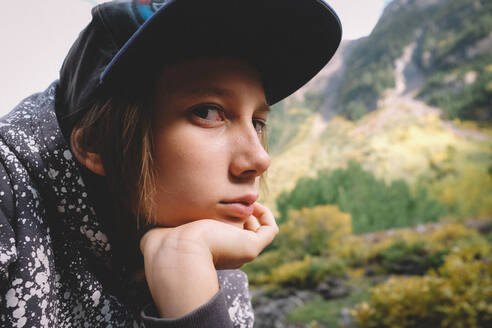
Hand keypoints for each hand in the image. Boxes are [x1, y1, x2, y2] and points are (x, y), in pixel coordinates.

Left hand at [139, 202, 277, 317]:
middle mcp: (227, 254)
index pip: (223, 235)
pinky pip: (269, 230)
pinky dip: (266, 214)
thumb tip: (148, 233)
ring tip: (244, 195)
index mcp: (208, 252)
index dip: (224, 216)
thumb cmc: (166, 243)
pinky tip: (253, 202)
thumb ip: (158, 231)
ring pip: (256, 231)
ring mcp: (241, 251)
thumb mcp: (160, 232)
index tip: (218, 199)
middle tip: (235, 193)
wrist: (178, 251)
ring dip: (253, 211)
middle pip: (241, 232)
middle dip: (240, 211)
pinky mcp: (252, 247)